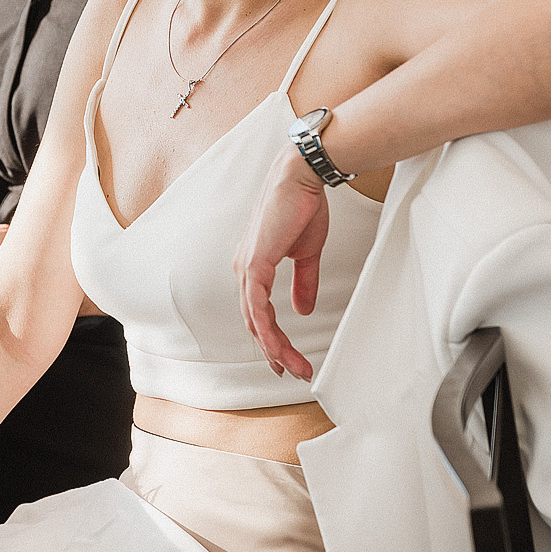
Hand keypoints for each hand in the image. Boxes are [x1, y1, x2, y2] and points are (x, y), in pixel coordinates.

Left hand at [235, 149, 330, 380]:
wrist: (302, 180)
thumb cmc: (302, 208)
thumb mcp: (306, 254)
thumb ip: (304, 283)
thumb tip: (302, 310)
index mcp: (254, 267)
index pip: (259, 313)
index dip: (273, 339)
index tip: (290, 360)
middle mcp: (245, 270)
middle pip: (255, 323)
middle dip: (276, 351)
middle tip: (296, 371)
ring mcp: (247, 268)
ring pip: (255, 321)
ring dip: (275, 348)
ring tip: (295, 367)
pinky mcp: (255, 264)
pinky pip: (257, 307)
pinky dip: (268, 330)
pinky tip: (279, 348)